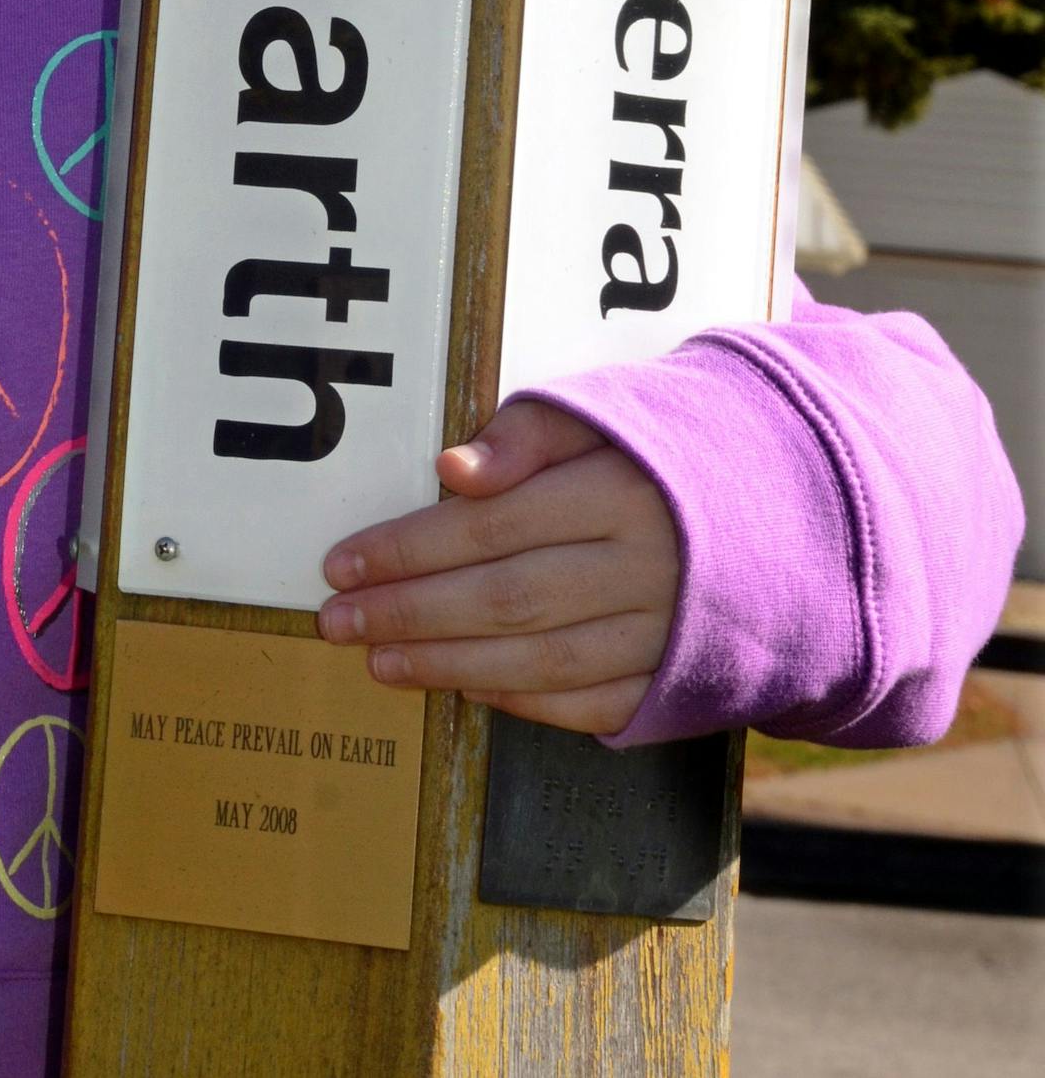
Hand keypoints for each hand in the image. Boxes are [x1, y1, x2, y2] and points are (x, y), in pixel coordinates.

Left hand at [315, 398, 679, 736]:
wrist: (782, 513)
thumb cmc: (663, 454)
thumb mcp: (608, 413)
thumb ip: (530, 432)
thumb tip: (452, 469)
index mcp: (625, 492)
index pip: (492, 526)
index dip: (410, 547)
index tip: (342, 562)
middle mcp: (648, 571)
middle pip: (506, 599)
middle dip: (410, 612)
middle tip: (337, 619)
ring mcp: (667, 637)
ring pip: (541, 661)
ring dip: (448, 665)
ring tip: (378, 660)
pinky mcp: (677, 684)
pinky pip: (589, 706)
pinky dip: (521, 700)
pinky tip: (462, 685)